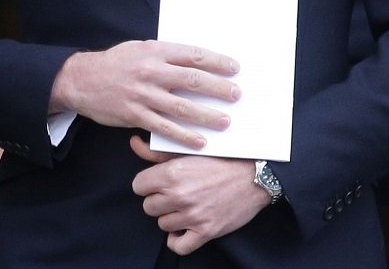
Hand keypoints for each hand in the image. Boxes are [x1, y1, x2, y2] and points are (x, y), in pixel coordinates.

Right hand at [48, 40, 240, 148]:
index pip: (194, 55)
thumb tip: (197, 61)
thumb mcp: (141, 49)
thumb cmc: (116, 62)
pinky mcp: (135, 115)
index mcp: (156, 51)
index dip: (217, 62)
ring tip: (226, 122)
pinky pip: (164, 128)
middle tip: (236, 95)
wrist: (82, 79)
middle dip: (219, 88)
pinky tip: (200, 141)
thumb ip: (166, 55)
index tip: (234, 68)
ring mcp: (144, 95)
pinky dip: (184, 136)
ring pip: (182, 107)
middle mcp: (152, 72)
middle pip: (193, 80)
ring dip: (207, 115)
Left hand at [130, 135, 269, 254]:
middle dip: (160, 200)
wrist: (255, 175)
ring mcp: (192, 215)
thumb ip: (157, 151)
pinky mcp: (205, 231)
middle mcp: (179, 195)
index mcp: (172, 173)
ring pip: (163, 224)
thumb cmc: (223, 159)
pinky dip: (179, 239)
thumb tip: (133, 142)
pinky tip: (186, 227)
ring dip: (173, 217)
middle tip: (177, 193)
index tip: (160, 182)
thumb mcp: (189, 150)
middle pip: (149, 206)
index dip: (148, 184)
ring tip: (187, 205)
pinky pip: (178, 245)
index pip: (138, 186)